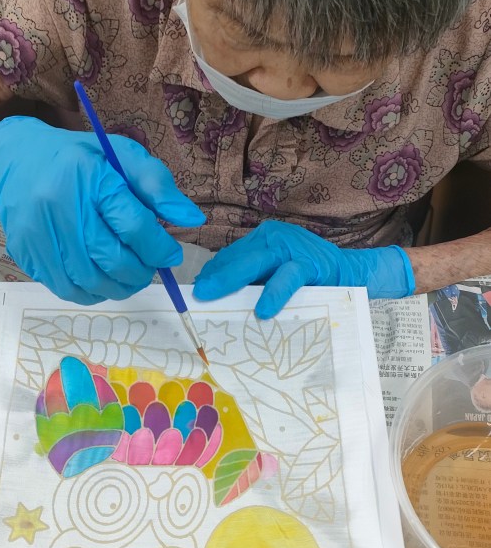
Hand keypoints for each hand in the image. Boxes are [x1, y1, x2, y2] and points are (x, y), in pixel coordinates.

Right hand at [0, 117, 204, 303]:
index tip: (170, 254)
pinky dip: (93, 293)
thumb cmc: (77, 161)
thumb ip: (157, 186)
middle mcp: (60, 207)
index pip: (133, 225)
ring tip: (130, 276)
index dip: (159, 248)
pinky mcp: (28, 255)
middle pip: (112, 258)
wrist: (15, 166)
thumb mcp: (121, 156)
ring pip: (91, 281)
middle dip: (141, 271)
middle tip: (150, 267)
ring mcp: (40, 235)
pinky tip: (103, 281)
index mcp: (89, 177)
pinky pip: (68, 290)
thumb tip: (192, 219)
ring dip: (120, 287)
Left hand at [193, 219, 414, 317]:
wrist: (351, 272)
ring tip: (214, 296)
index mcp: (262, 240)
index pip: (229, 256)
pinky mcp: (309, 262)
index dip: (212, 275)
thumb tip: (215, 297)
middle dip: (215, 276)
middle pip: (237, 257)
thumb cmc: (309, 280)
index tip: (196, 294)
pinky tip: (263, 310)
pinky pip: (287, 277)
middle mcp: (273, 237)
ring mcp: (291, 246)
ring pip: (256, 262)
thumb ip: (250, 283)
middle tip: (197, 293)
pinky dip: (274, 293)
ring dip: (233, 280)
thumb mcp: (275, 277)